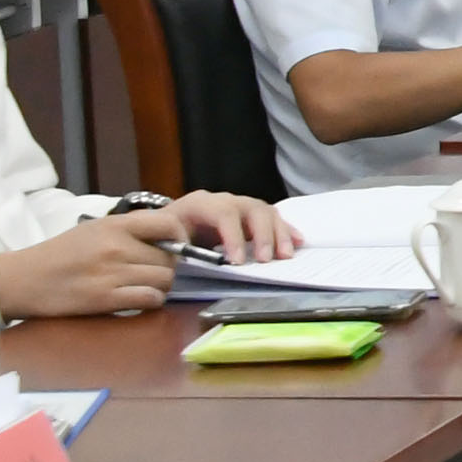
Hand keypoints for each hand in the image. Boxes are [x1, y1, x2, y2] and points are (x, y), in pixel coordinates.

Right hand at [0, 215, 184, 320]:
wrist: (24, 279)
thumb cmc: (60, 254)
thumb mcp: (94, 229)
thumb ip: (129, 229)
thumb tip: (168, 234)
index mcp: (114, 225)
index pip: (168, 224)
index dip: (180, 237)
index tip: (176, 247)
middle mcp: (116, 246)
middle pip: (169, 258)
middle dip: (168, 267)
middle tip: (152, 272)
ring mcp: (111, 273)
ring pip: (164, 280)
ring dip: (160, 286)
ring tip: (143, 286)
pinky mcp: (106, 298)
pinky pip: (150, 299)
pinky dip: (149, 301)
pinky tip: (136, 299)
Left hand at [151, 192, 296, 262]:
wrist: (168, 224)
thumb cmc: (167, 233)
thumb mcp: (164, 237)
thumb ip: (175, 246)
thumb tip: (189, 257)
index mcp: (201, 203)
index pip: (223, 213)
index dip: (233, 236)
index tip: (237, 261)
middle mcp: (226, 200)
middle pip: (252, 209)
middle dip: (261, 236)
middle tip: (265, 260)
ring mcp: (242, 206)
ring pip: (267, 213)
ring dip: (279, 234)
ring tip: (285, 256)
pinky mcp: (252, 216)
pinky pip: (275, 219)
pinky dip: (287, 231)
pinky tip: (297, 243)